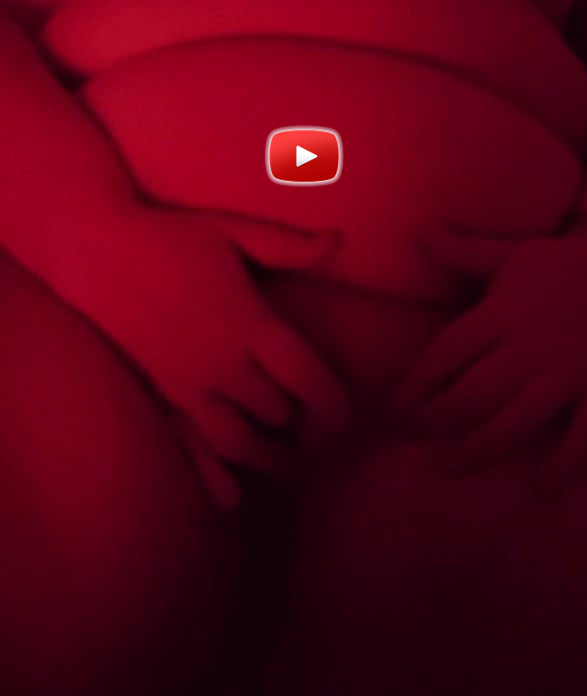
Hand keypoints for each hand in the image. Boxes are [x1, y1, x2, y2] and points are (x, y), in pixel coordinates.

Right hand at [73, 204, 349, 509]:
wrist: (95, 251)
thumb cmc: (171, 236)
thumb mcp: (233, 231)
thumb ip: (288, 245)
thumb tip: (338, 242)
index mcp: (248, 322)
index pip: (306, 379)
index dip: (334, 406)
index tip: (347, 418)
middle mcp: (221, 362)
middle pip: (277, 413)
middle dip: (302, 425)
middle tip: (320, 432)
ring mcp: (187, 383)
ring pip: (238, 440)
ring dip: (268, 457)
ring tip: (289, 464)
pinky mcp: (159, 394)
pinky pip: (191, 446)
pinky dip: (214, 477)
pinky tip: (232, 499)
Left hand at [388, 222, 586, 496]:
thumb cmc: (577, 268)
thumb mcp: (519, 254)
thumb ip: (467, 252)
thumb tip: (422, 231)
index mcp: (504, 313)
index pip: (446, 354)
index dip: (415, 384)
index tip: (393, 407)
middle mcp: (531, 347)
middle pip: (472, 393)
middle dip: (437, 419)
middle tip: (412, 437)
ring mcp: (571, 373)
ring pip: (516, 419)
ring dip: (479, 447)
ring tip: (449, 465)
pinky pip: (586, 434)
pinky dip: (566, 461)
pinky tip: (544, 487)